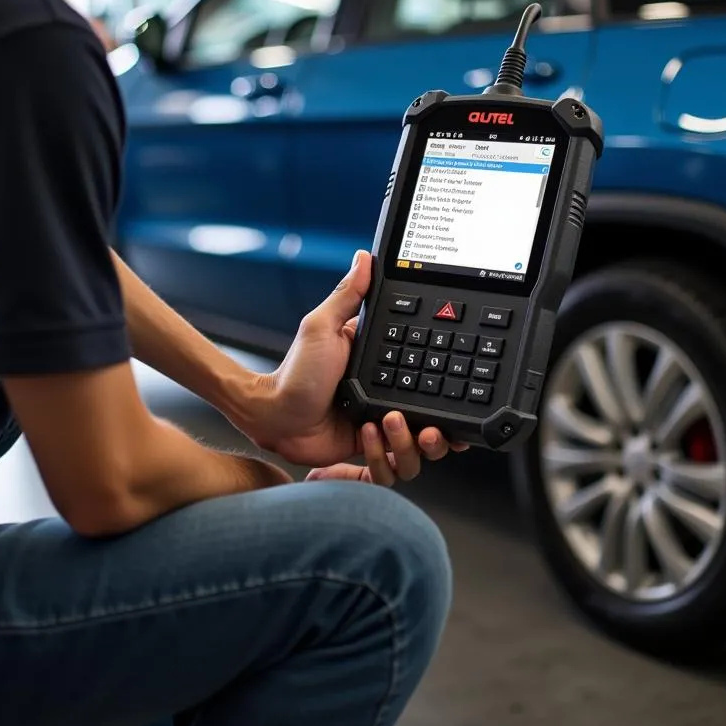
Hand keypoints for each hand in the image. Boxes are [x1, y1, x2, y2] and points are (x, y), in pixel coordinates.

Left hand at [244, 250, 466, 473]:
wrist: (272, 415)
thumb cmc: (294, 371)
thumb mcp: (322, 326)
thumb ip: (346, 294)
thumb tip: (364, 257)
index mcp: (385, 367)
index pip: (428, 377)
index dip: (446, 389)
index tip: (453, 389)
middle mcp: (388, 399)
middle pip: (434, 424)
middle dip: (439, 432)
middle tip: (431, 428)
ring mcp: (380, 429)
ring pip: (416, 452)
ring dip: (408, 444)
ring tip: (391, 426)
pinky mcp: (367, 452)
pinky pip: (391, 468)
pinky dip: (383, 457)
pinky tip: (367, 436)